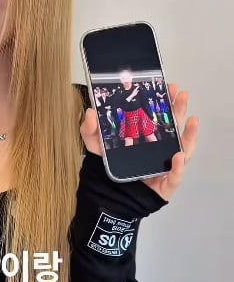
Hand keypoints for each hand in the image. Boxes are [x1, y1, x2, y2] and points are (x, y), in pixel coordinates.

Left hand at [80, 83, 198, 200]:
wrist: (109, 194)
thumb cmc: (110, 167)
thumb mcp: (96, 144)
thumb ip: (91, 128)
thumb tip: (91, 112)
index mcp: (147, 135)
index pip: (160, 115)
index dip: (166, 101)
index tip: (168, 86)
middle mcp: (160, 148)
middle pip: (174, 127)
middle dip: (179, 110)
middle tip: (181, 95)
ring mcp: (166, 165)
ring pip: (183, 149)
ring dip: (189, 135)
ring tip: (192, 120)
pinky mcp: (166, 183)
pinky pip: (176, 176)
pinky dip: (178, 167)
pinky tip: (177, 156)